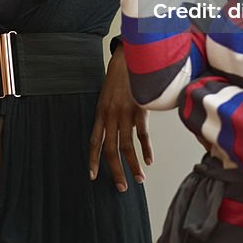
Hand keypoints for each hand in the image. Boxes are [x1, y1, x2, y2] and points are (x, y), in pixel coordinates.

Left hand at [88, 46, 152, 191]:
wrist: (131, 55)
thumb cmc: (120, 76)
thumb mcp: (108, 95)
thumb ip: (108, 113)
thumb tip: (111, 131)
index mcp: (100, 112)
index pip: (94, 141)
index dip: (93, 160)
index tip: (93, 176)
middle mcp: (110, 115)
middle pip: (110, 149)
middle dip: (115, 171)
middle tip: (121, 187)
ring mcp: (125, 113)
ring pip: (127, 146)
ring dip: (133, 165)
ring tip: (138, 179)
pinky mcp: (140, 109)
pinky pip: (142, 134)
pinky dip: (146, 149)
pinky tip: (149, 160)